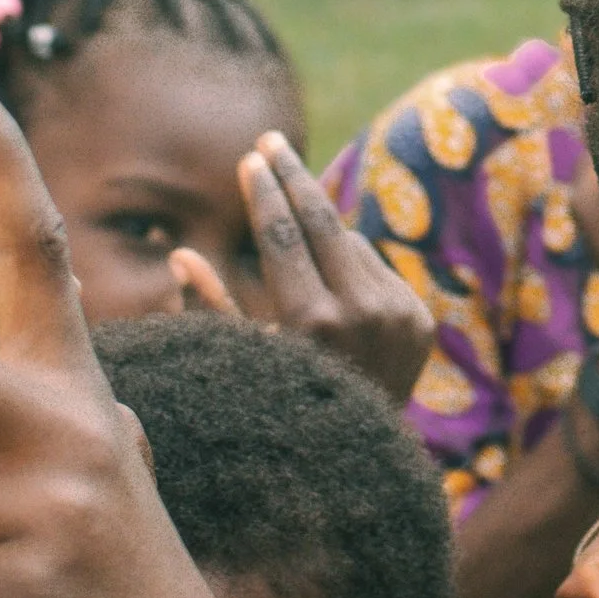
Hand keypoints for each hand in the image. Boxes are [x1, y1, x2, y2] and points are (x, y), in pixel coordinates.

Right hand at [166, 131, 434, 400]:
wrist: (359, 457)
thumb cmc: (282, 405)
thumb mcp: (245, 361)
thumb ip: (214, 309)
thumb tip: (179, 255)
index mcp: (311, 323)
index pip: (284, 235)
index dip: (265, 192)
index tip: (250, 159)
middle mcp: (360, 314)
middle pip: (321, 222)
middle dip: (293, 175)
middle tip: (271, 140)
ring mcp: (397, 315)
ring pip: (350, 244)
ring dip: (319, 231)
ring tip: (293, 236)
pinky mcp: (420, 319)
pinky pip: (376, 269)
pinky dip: (351, 267)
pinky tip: (331, 285)